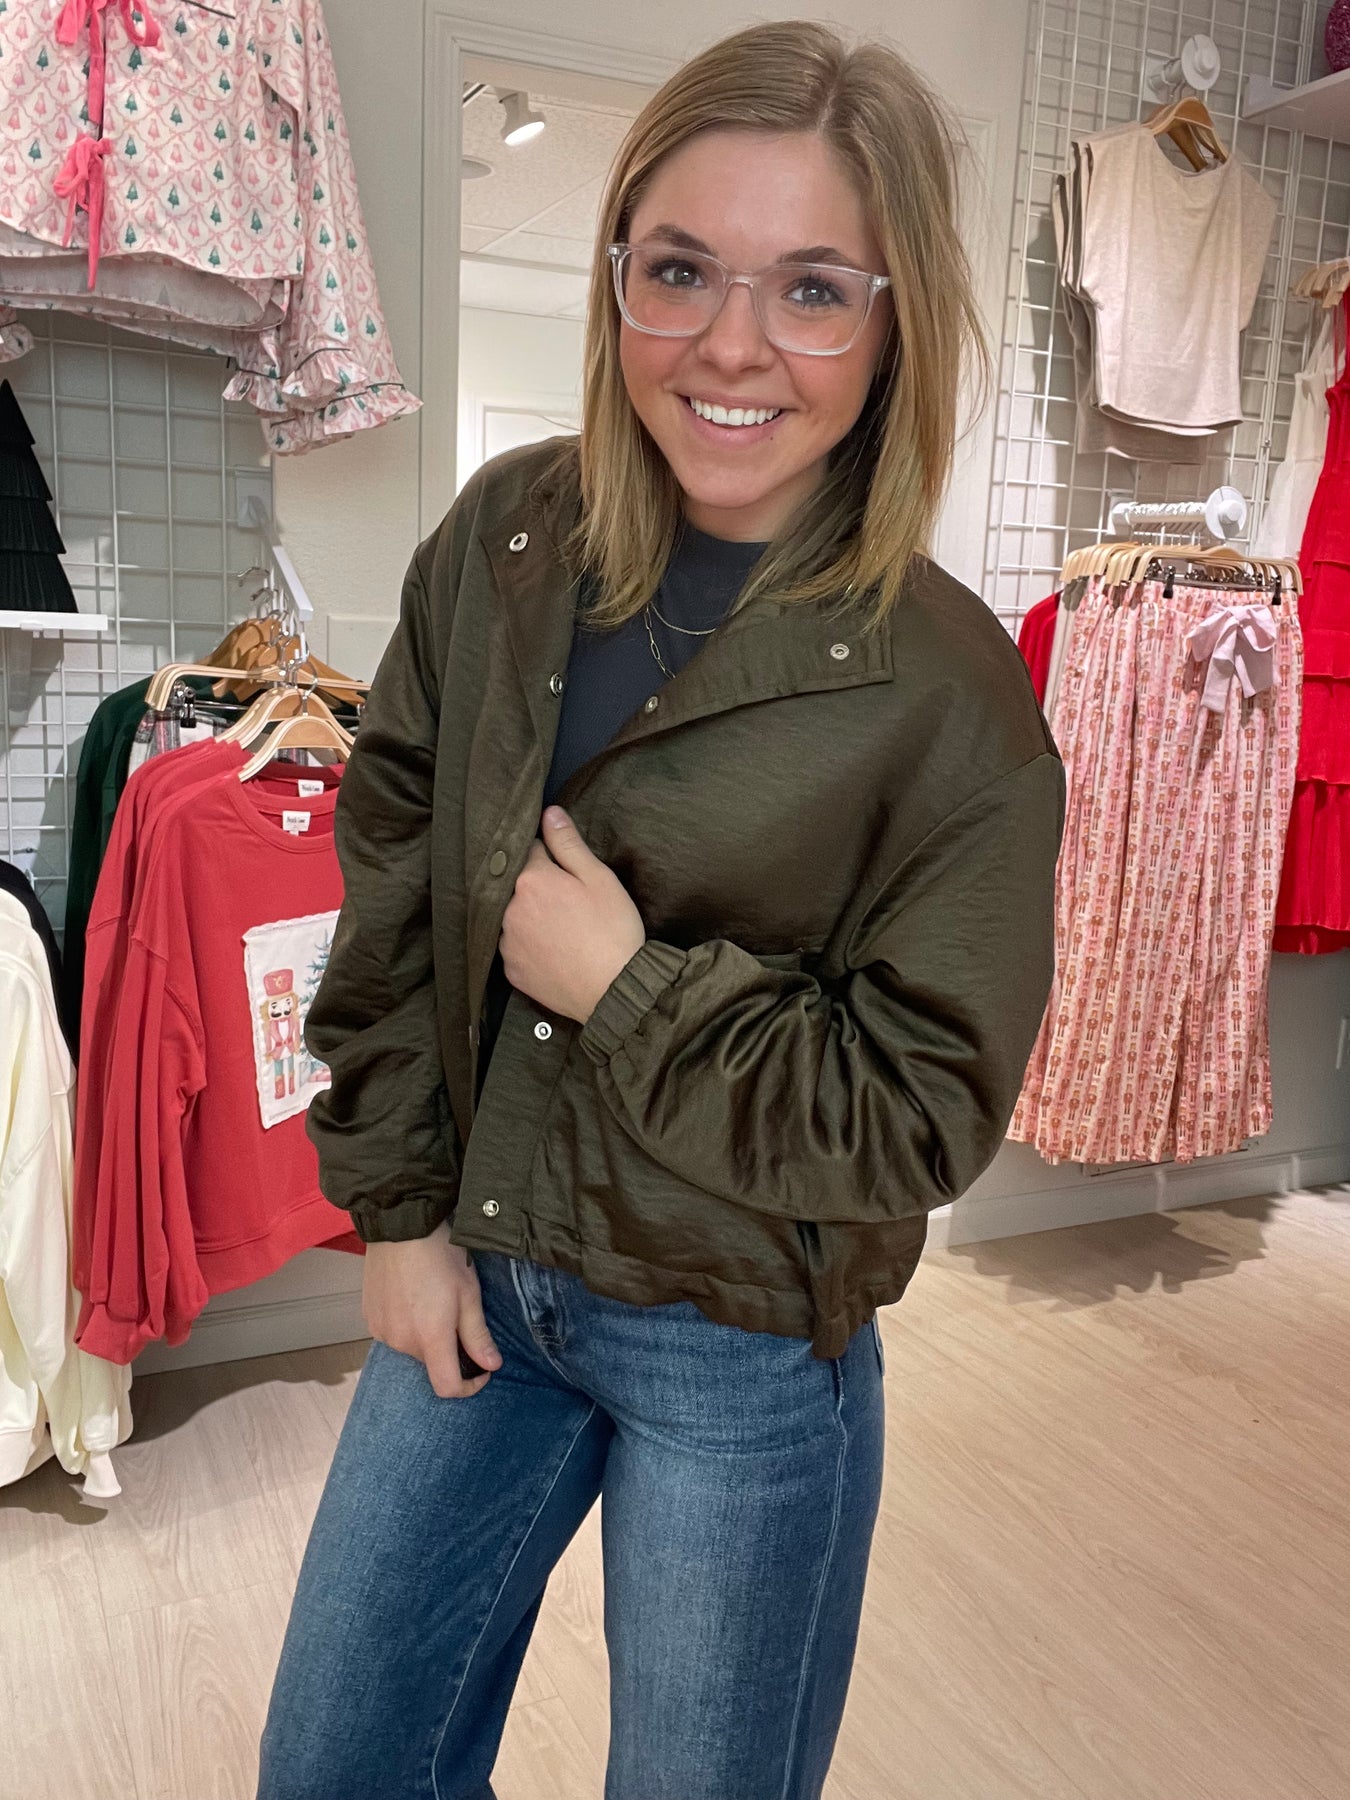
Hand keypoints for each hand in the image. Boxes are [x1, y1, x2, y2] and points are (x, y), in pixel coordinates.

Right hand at [362, 1222, 500, 1398]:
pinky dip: (407, 1325)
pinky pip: (394, 1334)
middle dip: (449, 1349)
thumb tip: (491, 1365)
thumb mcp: (469, 1294)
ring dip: (426, 1336)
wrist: (401, 1227)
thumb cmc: (439, 1256)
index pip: (447, 1387)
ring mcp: (382, 1331)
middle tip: (458, 1314)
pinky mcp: (370, 1319)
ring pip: (412, 1349)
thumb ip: (478, 1336)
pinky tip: (413, 1298)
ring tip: (433, 1301)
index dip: (469, 1386)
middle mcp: (402, 1340)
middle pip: (431, 1364)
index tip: (481, 1369)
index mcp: (430, 1337)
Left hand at [499, 807, 646, 1023]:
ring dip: (529, 916)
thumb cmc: (613, 930)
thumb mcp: (598, 878)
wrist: (614, 991)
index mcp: (530, 879)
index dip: (551, 857)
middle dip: (537, 886)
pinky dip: (529, 945)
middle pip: (517, 885)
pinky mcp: (510, 971)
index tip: (566, 870)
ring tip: (560, 929)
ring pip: (512, 916)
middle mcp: (508, 908)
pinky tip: (552, 950)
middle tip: (568, 902)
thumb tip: (549, 813)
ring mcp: (506, 942)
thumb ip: (568, 844)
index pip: (530, 850)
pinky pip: (514, 947)